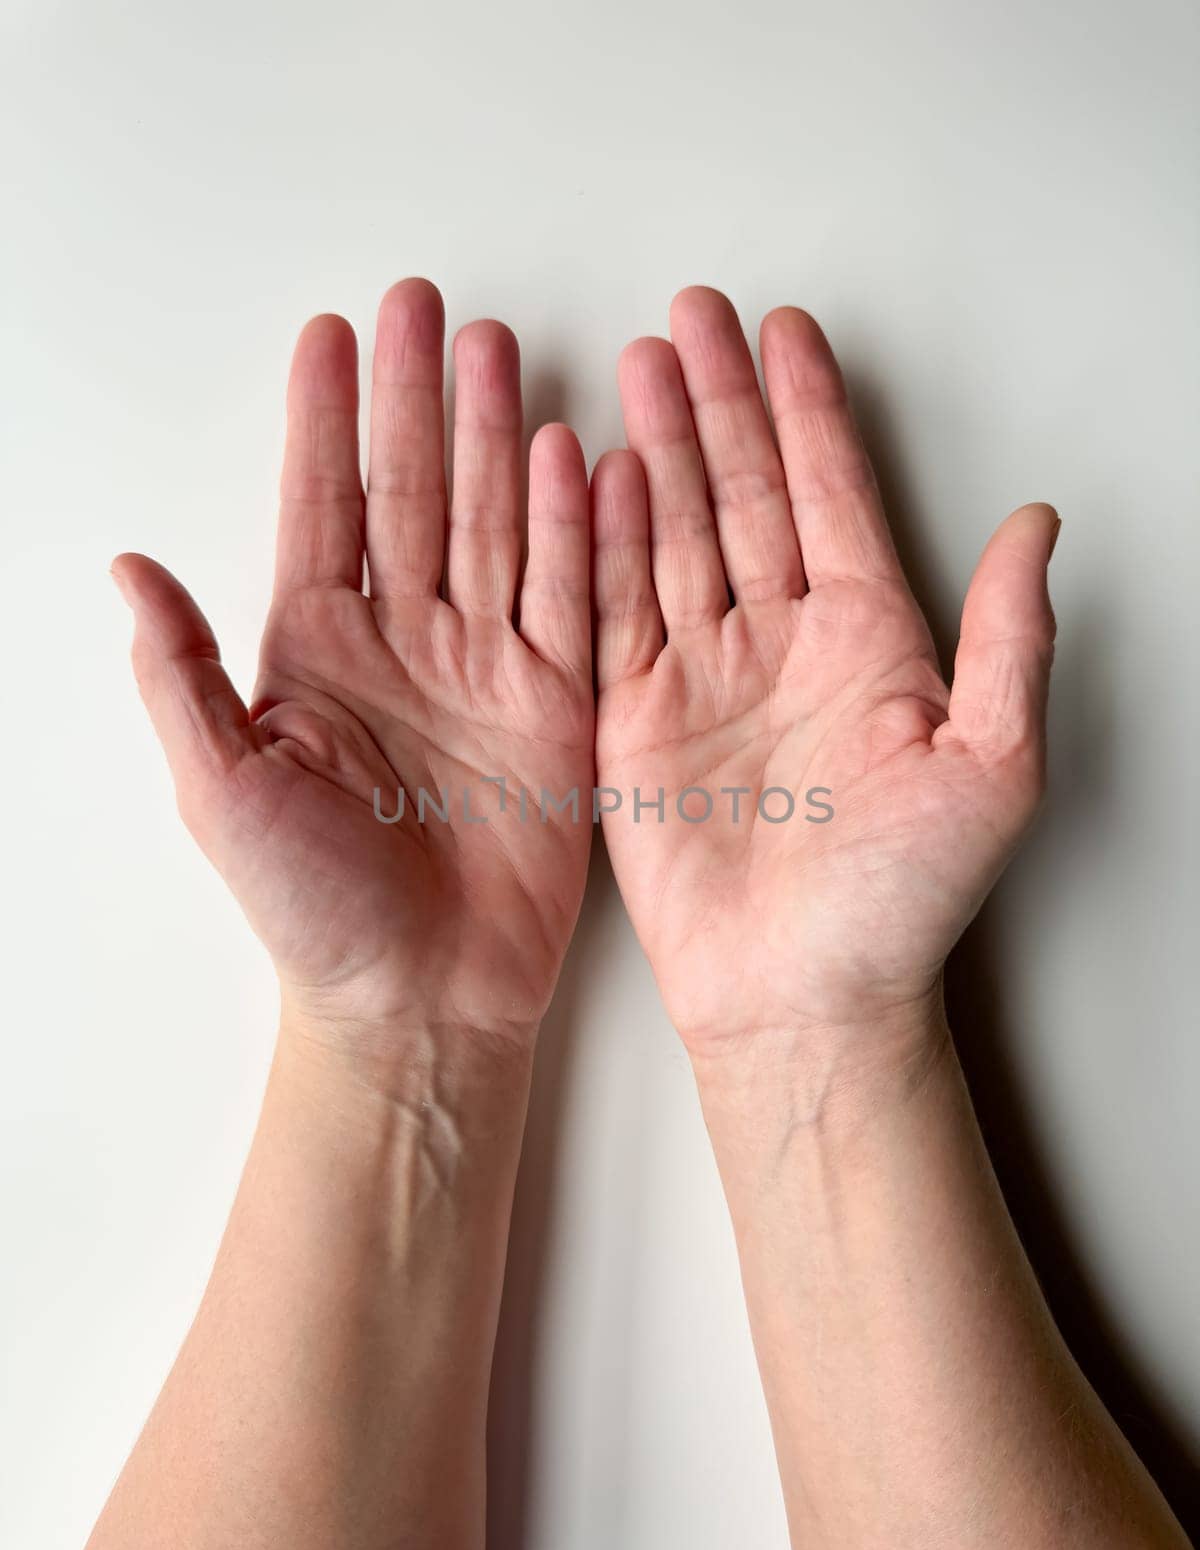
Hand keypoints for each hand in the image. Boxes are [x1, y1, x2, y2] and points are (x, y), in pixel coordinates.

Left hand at [114, 279, 592, 1047]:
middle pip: (414, 494)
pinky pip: (570, 598)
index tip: (331, 334)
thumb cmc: (312, 909)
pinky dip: (578, 527)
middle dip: (418, 398)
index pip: (323, 509)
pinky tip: (580, 457)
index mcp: (316, 655)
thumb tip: (128, 570)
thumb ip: (181, 675)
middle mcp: (403, 646)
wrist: (420, 999)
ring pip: (495, 526)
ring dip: (497, 437)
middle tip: (426, 307)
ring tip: (500, 352)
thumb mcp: (221, 789)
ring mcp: (484, 670)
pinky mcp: (555, 708)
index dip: (326, 421)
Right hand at [593, 287, 1057, 1059]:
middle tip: (694, 315)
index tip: (786, 332)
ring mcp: (704, 678)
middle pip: (747, 493)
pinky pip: (616, 612)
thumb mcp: (991, 765)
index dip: (808, 410)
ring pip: (677, 534)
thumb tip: (1035, 524)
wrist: (803, 995)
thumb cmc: (901, 901)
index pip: (832, 494)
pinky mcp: (637, 721)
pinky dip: (605, 541)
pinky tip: (596, 475)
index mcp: (868, 641)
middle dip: (720, 401)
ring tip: (638, 365)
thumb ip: (1008, 640)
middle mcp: (783, 644)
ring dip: (659, 449)